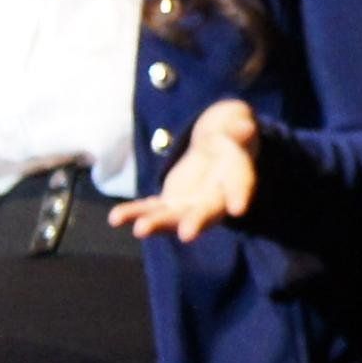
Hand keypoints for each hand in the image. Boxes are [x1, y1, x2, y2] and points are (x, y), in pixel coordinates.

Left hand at [114, 98, 257, 241]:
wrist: (215, 153)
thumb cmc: (229, 141)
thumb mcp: (235, 132)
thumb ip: (238, 132)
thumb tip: (245, 127)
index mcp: (236, 181)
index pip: (240, 187)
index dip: (240, 196)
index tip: (238, 208)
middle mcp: (213, 201)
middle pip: (205, 213)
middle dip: (195, 223)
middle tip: (187, 234)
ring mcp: (189, 207)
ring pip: (172, 217)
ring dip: (156, 223)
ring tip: (140, 229)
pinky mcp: (169, 204)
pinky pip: (149, 209)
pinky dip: (133, 213)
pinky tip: (115, 219)